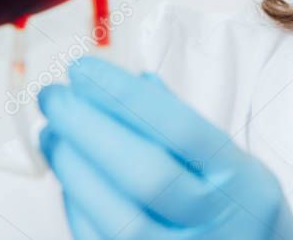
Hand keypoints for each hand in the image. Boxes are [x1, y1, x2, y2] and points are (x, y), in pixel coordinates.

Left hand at [38, 57, 292, 239]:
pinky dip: (78, 207)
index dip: (125, 96)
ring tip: (51, 133)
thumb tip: (128, 80)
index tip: (84, 70)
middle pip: (146, 175)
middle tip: (54, 97)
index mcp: (241, 180)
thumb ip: (184, 124)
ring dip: (74, 169)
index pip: (180, 129)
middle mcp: (217, 222)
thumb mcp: (234, 161)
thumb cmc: (238, 208)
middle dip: (89, 129)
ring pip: (119, 219)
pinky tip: (68, 175)